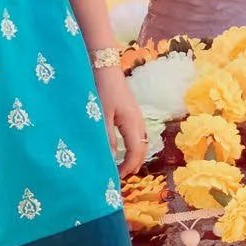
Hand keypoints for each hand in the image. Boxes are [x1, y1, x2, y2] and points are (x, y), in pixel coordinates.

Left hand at [97, 63, 148, 177]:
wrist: (107, 69)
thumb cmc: (103, 90)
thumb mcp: (102, 116)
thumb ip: (107, 137)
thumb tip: (110, 158)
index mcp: (132, 124)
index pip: (135, 152)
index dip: (128, 167)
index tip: (117, 176)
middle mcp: (139, 122)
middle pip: (142, 149)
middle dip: (133, 164)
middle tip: (120, 176)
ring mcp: (138, 117)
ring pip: (142, 142)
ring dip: (135, 156)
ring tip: (124, 166)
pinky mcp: (134, 113)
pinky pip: (139, 135)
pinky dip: (135, 146)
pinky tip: (125, 149)